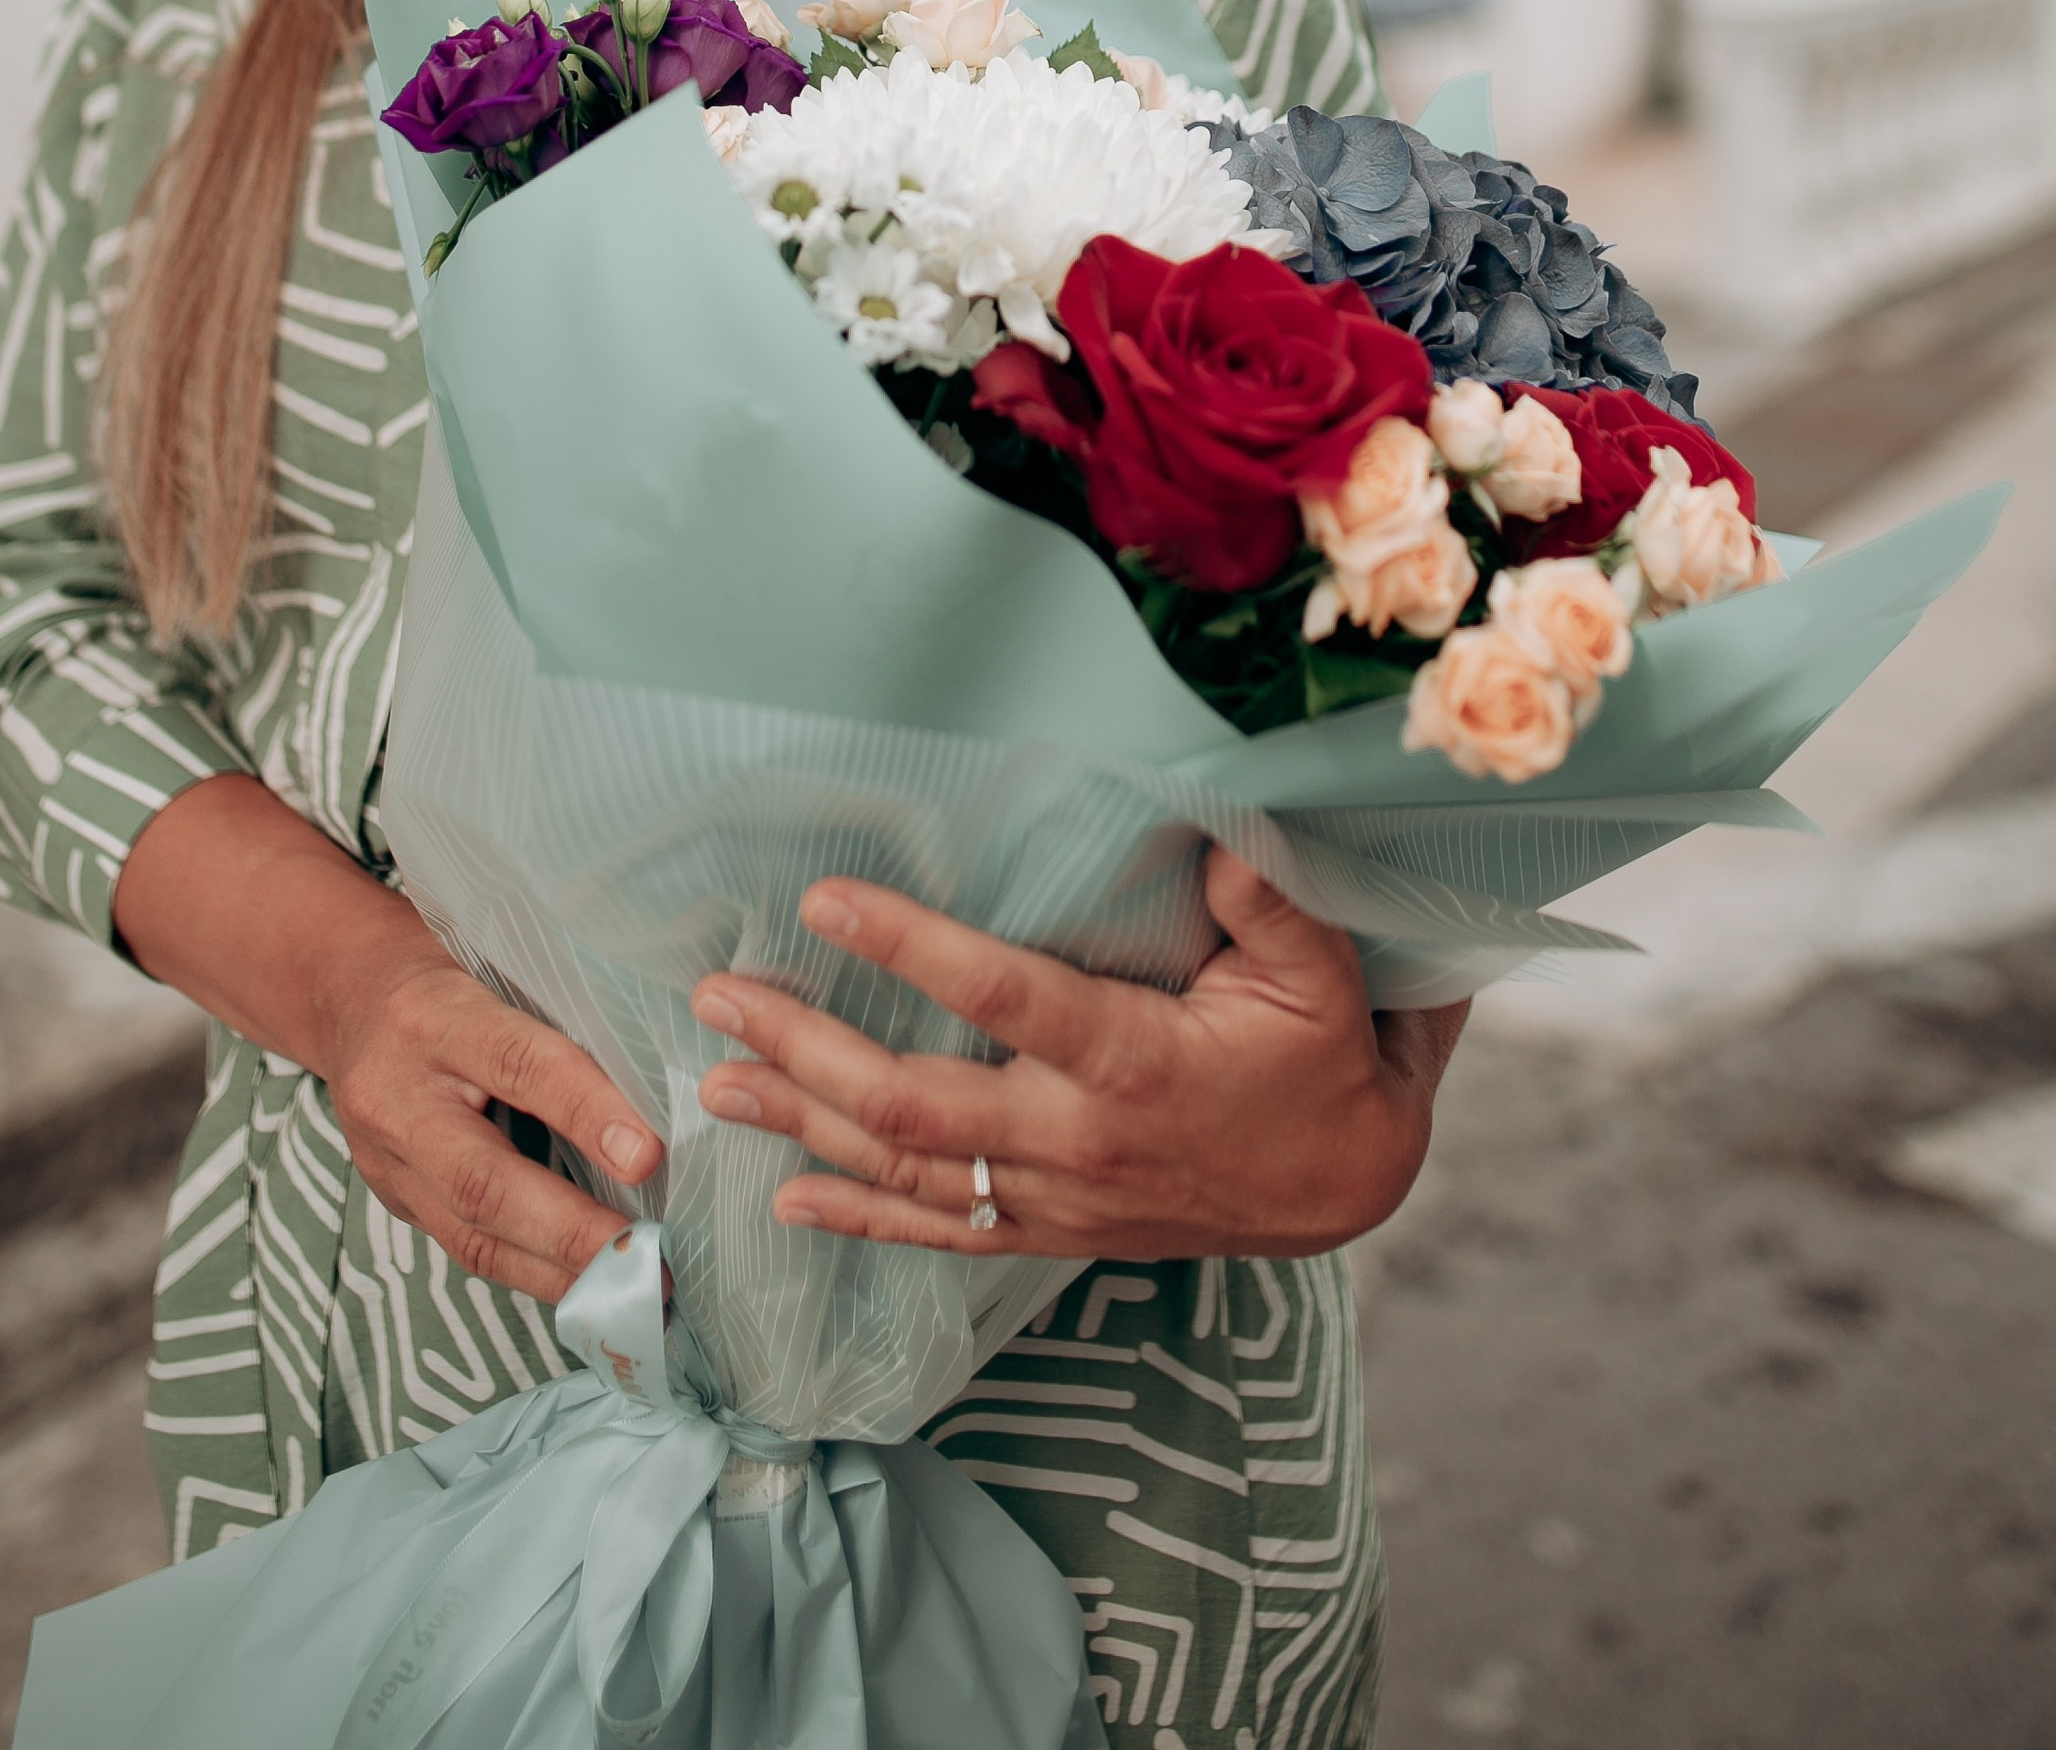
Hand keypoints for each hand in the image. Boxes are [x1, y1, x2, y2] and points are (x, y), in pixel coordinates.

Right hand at [315, 917, 664, 1303]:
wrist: (350, 999)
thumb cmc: (449, 979)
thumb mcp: (497, 969)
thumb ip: (561, 1019)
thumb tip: (659, 1087)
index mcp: (433, 1019)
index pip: (516, 1063)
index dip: (584, 1110)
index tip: (648, 1154)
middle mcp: (398, 1098)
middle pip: (482, 1179)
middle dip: (570, 1228)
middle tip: (645, 1255)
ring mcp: (387, 1161)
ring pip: (469, 1234)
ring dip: (557, 1270)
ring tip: (630, 1285)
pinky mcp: (396, 1199)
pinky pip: (465, 1248)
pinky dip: (531, 1272)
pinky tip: (584, 1284)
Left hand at [692, 847, 1463, 1259]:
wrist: (1344, 1191)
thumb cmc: (1321, 1061)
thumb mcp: (1322, 975)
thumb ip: (1268, 899)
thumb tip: (1216, 823)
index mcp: (1132, 1061)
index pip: (1004, 998)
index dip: (912, 947)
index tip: (824, 899)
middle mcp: (1077, 1139)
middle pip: (913, 1103)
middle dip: (805, 1050)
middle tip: (718, 998)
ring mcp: (1054, 1196)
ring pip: (905, 1171)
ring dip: (802, 1124)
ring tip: (712, 1085)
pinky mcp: (1048, 1232)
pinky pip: (936, 1233)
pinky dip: (855, 1217)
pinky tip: (783, 1194)